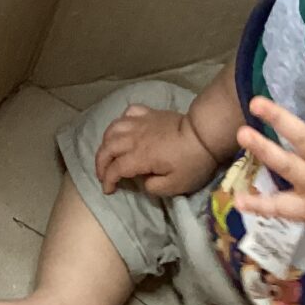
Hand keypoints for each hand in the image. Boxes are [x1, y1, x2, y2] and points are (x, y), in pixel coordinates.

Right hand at [94, 104, 221, 196]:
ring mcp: (140, 123)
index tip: (108, 190)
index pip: (115, 169)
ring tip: (108, 152)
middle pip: (107, 148)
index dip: (108, 180)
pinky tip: (124, 129)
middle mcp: (133, 138)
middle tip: (102, 174)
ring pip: (112, 128)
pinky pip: (127, 113)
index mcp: (139, 156)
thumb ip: (154, 188)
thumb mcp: (176, 185)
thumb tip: (143, 182)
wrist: (205, 134)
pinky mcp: (149, 113)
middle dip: (100, 163)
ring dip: (106, 142)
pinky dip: (121, 121)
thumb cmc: (192, 162)